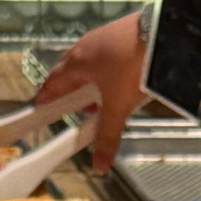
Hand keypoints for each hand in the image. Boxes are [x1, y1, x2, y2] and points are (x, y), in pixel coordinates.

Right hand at [35, 11, 144, 171]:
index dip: (47, 98)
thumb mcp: (118, 107)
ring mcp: (100, 37)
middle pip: (68, 72)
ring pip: (87, 64)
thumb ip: (107, 136)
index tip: (41, 107)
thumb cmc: (131, 68)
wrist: (160, 34)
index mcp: (76, 64)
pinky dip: (104, 72)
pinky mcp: (117, 33)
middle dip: (70, 92)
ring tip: (101, 101)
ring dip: (88, 83)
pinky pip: (103, 56)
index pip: (52, 83)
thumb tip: (98, 167)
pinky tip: (118, 81)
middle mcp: (83, 47)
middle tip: (76, 109)